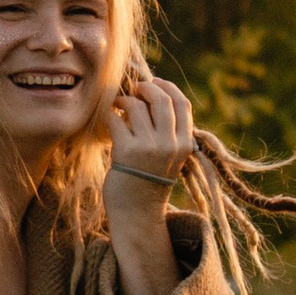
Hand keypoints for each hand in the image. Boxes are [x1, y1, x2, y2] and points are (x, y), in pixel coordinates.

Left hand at [104, 72, 194, 212]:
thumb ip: (168, 131)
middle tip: (134, 88)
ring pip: (136, 107)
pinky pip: (116, 120)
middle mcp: (170, 144)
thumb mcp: (170, 157)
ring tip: (118, 106)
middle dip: (145, 88)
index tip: (155, 82)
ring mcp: (149, 148)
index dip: (168, 88)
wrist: (137, 213)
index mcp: (184, 144)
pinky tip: (110, 121)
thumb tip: (152, 94)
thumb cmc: (150, 181)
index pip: (182, 104)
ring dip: (124, 101)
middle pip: (161, 100)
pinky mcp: (126, 151)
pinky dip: (111, 116)